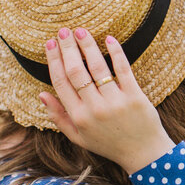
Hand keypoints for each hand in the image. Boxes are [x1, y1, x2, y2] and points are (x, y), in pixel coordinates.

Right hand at [39, 27, 173, 173]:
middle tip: (63, 31)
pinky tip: (109, 39)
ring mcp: (115, 102)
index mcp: (78, 117)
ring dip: (87, 46)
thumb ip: (58, 117)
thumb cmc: (108, 144)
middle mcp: (94, 109)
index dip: (53, 61)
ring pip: (97, 67)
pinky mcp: (135, 96)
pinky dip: (116, 52)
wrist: (143, 153)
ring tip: (81, 31)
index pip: (60, 83)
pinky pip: (123, 70)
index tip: (50, 44)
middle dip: (67, 48)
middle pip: (76, 71)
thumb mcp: (78, 137)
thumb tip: (41, 94)